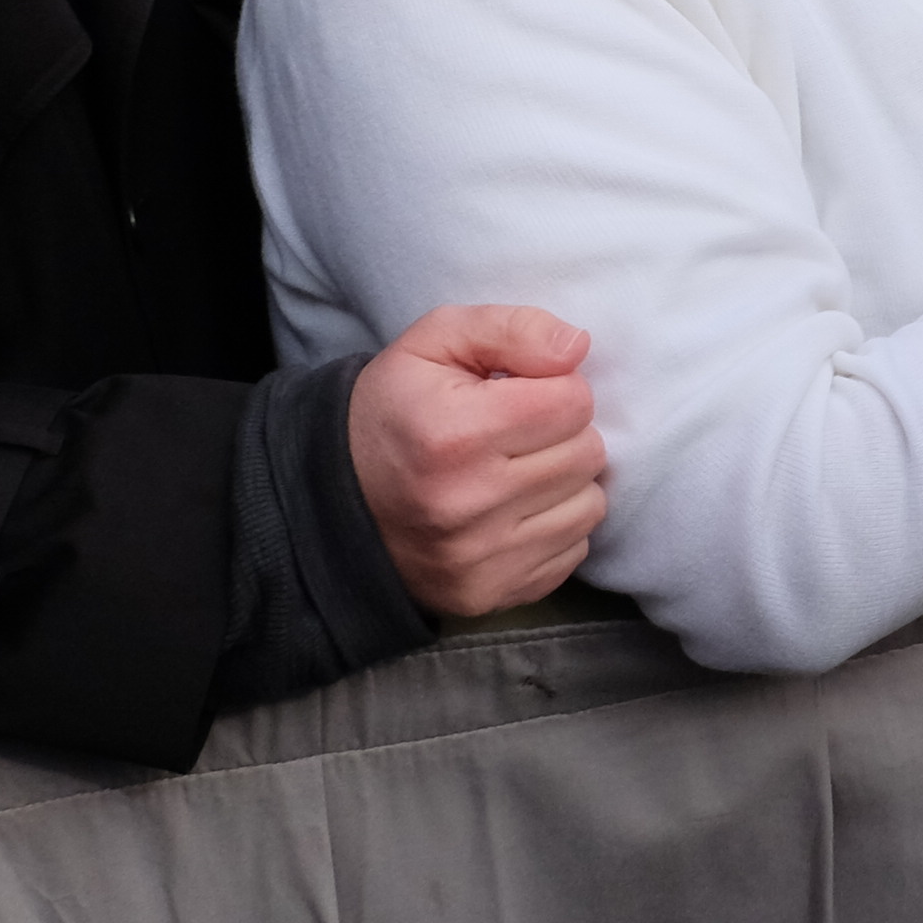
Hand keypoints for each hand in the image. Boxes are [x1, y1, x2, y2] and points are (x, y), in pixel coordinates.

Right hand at [348, 303, 608, 617]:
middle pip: (587, 453)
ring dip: (566, 482)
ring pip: (589, 505)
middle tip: (518, 433)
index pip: (573, 402)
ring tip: (518, 471)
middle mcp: (469, 504)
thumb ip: (510, 329)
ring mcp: (480, 559)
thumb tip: (576, 347)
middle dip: (562, 434)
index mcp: (455, 435)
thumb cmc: (395, 411)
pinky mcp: (489, 594)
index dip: (554, 388)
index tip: (519, 394)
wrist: (333, 500)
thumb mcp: (434, 343)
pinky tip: (514, 511)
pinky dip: (555, 527)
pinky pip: (573, 551)